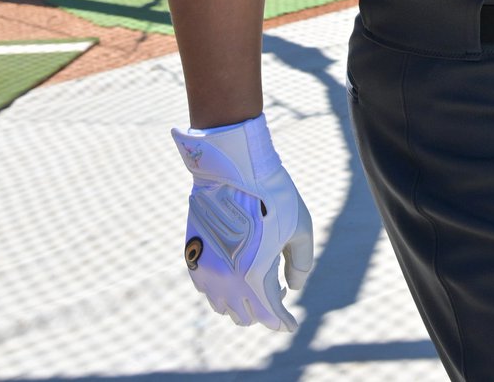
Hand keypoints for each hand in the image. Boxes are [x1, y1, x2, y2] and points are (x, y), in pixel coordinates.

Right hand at [171, 116, 313, 331]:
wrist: (232, 169)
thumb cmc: (273, 195)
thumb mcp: (300, 228)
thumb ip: (300, 263)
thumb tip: (293, 288)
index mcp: (255, 275)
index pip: (270, 313)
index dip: (283, 321)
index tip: (292, 324)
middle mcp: (227, 280)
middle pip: (246, 315)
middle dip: (265, 311)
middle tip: (280, 294)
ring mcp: (206, 271)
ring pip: (223, 307)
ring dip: (242, 304)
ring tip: (260, 282)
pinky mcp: (193, 258)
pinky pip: (207, 290)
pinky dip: (223, 291)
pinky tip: (238, 275)